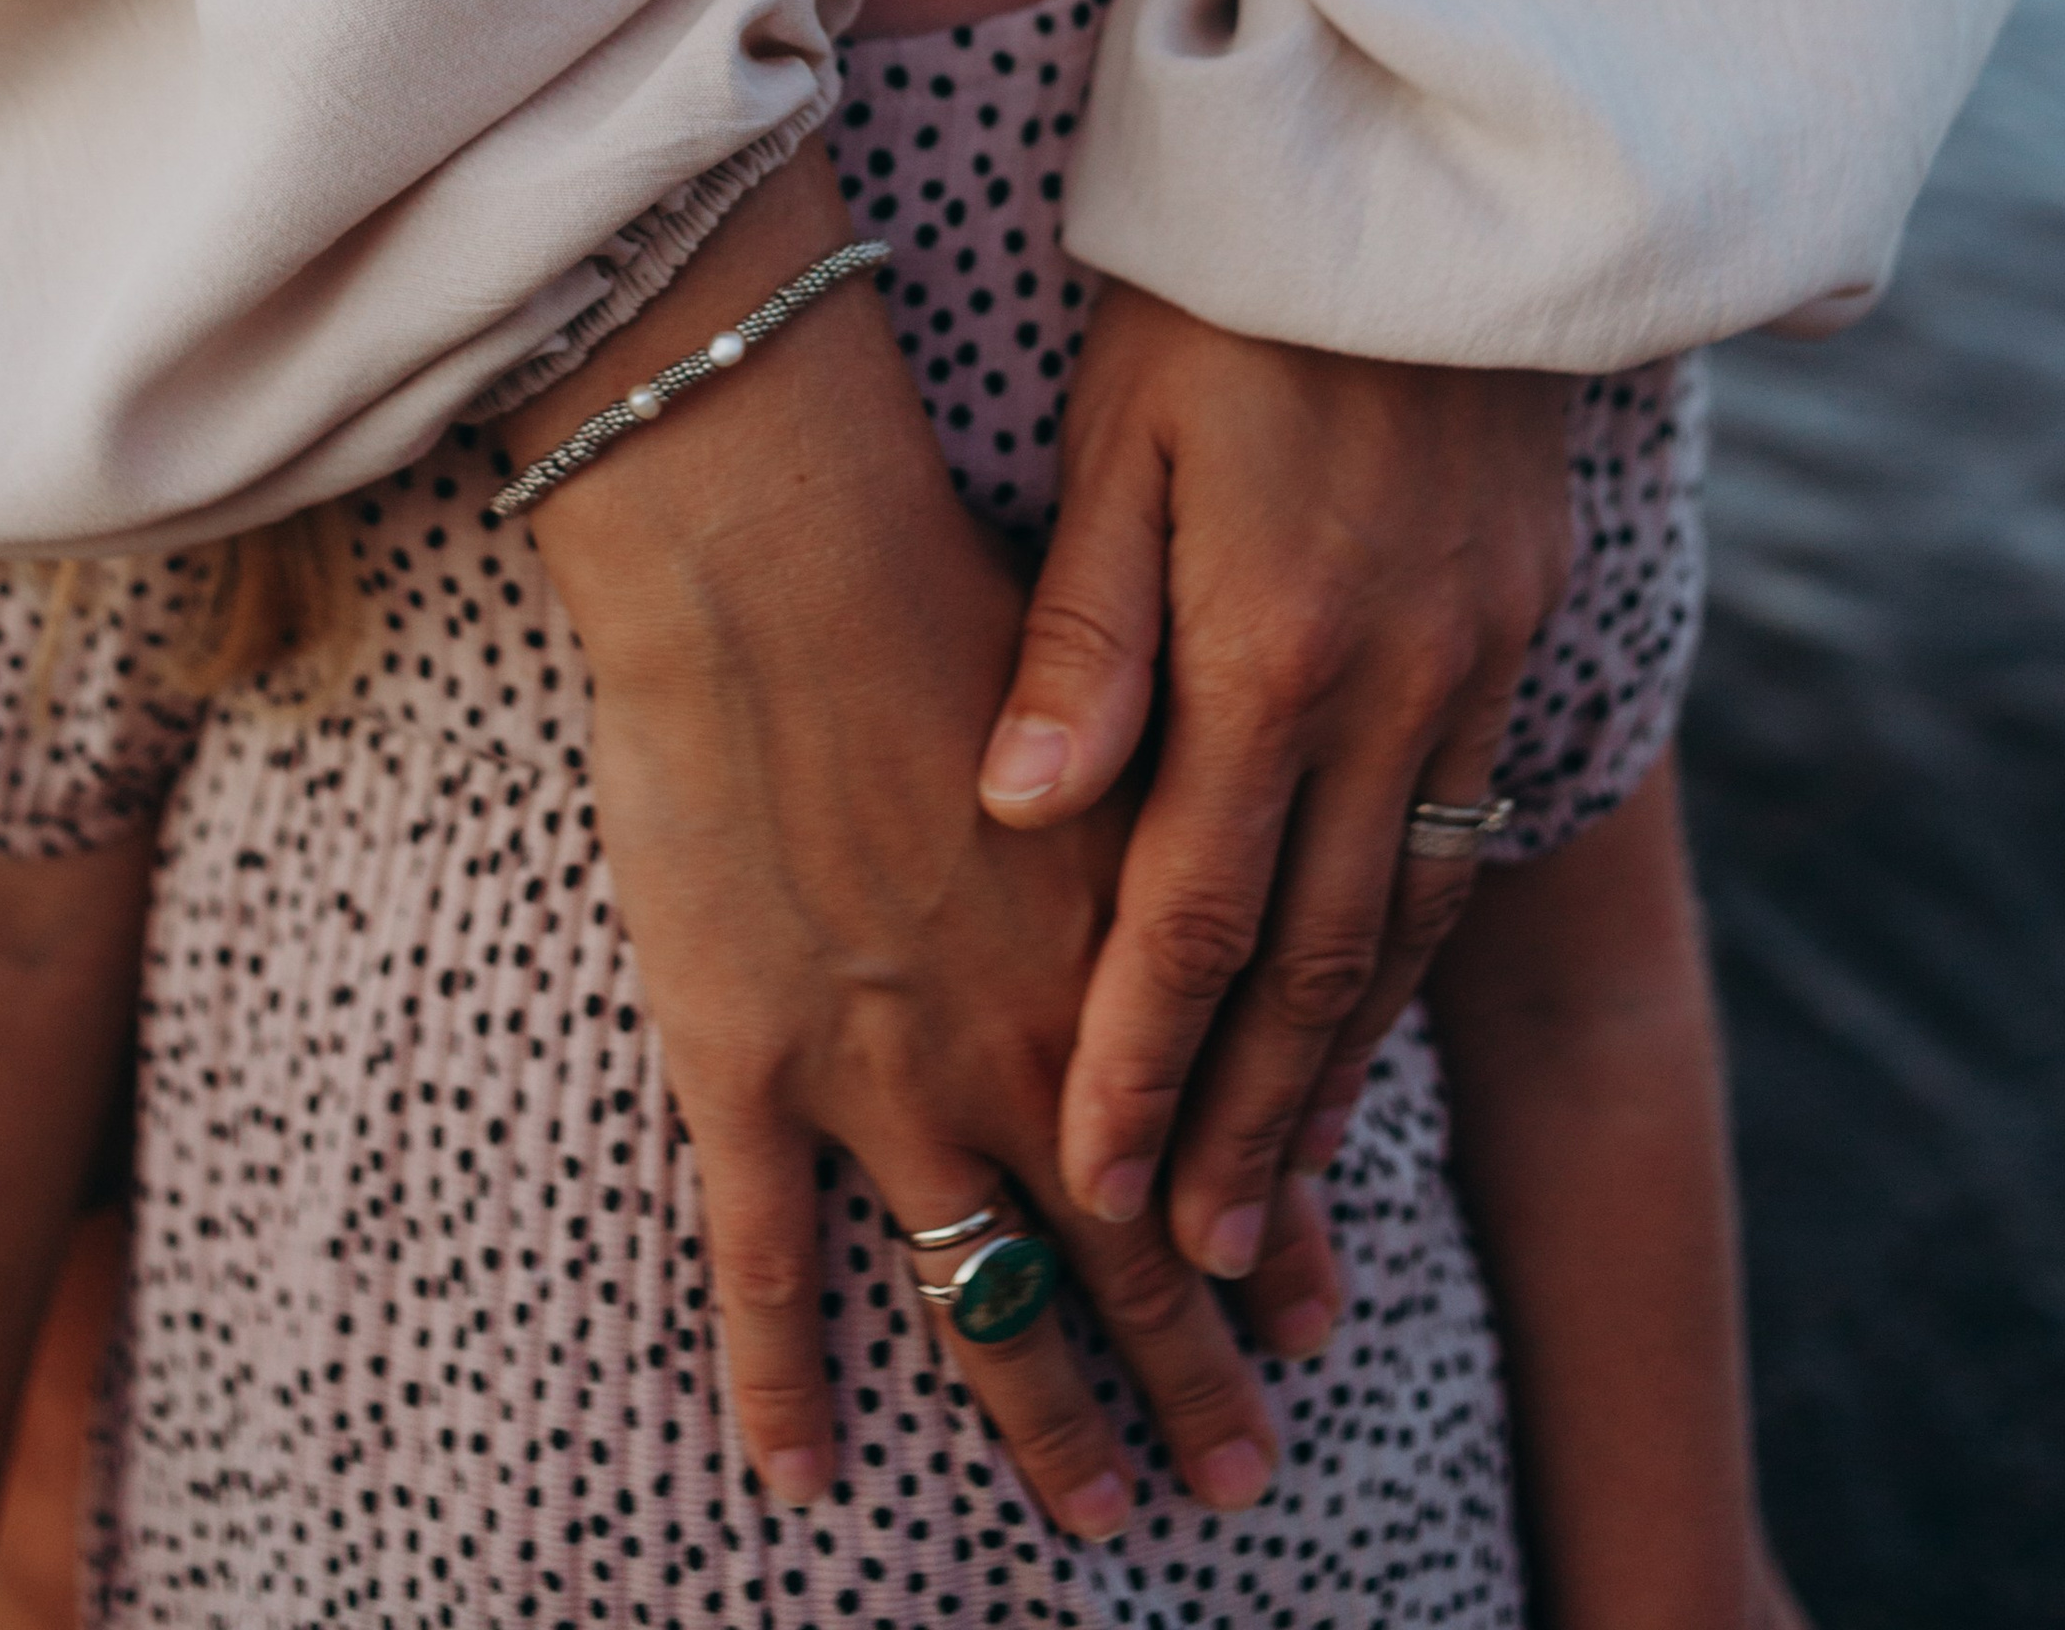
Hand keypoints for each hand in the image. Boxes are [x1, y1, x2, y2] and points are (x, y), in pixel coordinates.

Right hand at [504, 147, 1284, 1544]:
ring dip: (1047, 1425)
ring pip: (983, 1300)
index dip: (1272, 1238)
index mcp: (1122, 944)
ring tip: (1101, 1521)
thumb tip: (1236, 893)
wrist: (773, 543)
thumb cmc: (939, 573)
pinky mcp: (747, 1069)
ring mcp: (885, 1071)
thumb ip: (1167, 812)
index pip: (1223, 1134)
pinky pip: (768, 1272)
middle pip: (1130, 1257)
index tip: (1317, 1320)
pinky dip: (786, 1386)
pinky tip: (804, 1479)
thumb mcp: (1110, 698)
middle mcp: (1029, 1038)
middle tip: (1242, 1479)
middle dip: (1194, 1378)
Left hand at [975, 285, 1571, 1284]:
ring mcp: (1473, 664)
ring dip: (1338, 1067)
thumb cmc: (1228, 295)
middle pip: (1314, 960)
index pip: (1195, 912)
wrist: (1433, 180)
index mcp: (1274, 649)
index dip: (1137, 1058)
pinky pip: (1465, 834)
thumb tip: (1016, 817)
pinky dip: (1413, 948)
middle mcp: (1392, 685)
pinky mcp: (1517, 628)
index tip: (1083, 1184)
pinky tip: (1374, 1008)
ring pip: (1406, 920)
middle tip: (1188, 1264)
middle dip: (1244, 1121)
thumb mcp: (1128, 437)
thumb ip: (1085, 639)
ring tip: (1277, 1192)